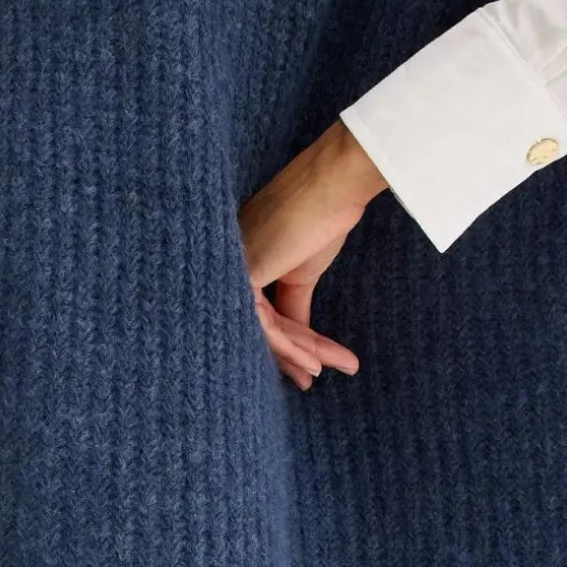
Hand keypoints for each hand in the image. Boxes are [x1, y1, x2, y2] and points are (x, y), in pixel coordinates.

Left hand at [237, 118, 388, 389]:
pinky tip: (313, 363)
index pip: (259, 314)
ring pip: (260, 329)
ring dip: (295, 355)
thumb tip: (298, 336)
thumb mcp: (305, 271)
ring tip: (320, 375)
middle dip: (289, 356)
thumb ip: (294, 303)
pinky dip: (290, 346)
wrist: (335, 184)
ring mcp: (235, 268)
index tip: (311, 367)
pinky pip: (264, 324)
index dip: (285, 343)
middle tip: (311, 382)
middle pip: (257, 325)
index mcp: (242, 262)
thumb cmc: (324, 213)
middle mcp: (232, 265)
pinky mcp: (245, 273)